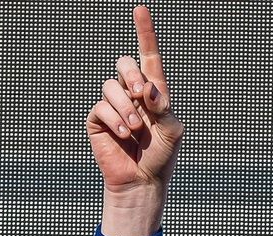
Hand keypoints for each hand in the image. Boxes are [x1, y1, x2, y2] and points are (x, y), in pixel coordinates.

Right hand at [86, 5, 184, 235]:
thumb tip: (147, 89)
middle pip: (124, 63)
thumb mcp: (173, 131)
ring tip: (136, 129)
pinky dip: (115, 120)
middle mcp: (132, 94)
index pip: (148, 57)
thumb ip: (164, 107)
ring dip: (126, 107)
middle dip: (132, 74)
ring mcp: (114, 105)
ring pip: (111, 86)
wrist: (142, 181)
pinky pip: (102, 107)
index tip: (140, 10)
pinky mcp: (98, 119)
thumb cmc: (162, 157)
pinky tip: (125, 136)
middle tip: (142, 94)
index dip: (144, 32)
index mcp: (154, 92)